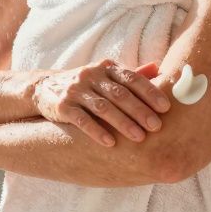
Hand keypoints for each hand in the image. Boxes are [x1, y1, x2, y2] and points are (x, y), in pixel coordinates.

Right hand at [31, 60, 170, 146]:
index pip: (132, 78)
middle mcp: (91, 75)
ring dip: (122, 122)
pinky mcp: (61, 106)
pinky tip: (109, 143)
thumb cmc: (86, 85)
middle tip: (156, 126)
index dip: (150, 92)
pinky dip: (96, 131)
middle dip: (139, 110)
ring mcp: (75, 90)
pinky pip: (81, 119)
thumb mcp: (106, 76)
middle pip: (119, 94)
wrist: (44, 88)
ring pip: (102, 107)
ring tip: (139, 137)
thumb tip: (161, 69)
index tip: (166, 108)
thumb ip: (131, 75)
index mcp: (106, 67)